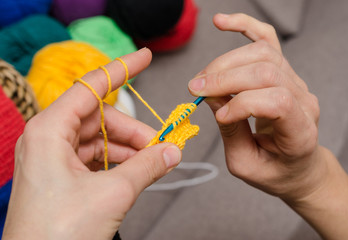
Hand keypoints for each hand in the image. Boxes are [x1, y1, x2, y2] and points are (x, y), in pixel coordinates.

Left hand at [3, 48, 181, 239]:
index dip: (122, 69)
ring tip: (155, 161)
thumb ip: (147, 166)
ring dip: (130, 149)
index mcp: (50, 130)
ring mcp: (54, 158)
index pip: (92, 87)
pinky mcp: (62, 176)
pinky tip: (137, 171)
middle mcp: (49, 138)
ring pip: (101, 140)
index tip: (145, 56)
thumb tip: (173, 151)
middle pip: (101, 119)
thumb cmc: (59, 234)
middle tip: (163, 145)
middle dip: (135, 130)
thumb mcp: (112, 193)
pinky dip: (119, 162)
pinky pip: (96, 158)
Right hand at [188, 13, 323, 200]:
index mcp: (300, 132)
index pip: (277, 102)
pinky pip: (266, 39)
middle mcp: (304, 100)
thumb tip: (212, 97)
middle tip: (196, 89)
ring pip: (262, 53)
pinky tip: (221, 22)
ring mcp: (296, 81)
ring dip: (225, 61)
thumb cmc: (273, 170)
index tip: (218, 117)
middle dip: (224, 78)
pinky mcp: (283, 71)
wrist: (297, 165)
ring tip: (203, 78)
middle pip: (266, 71)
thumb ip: (230, 132)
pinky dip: (243, 26)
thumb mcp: (246, 164)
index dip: (241, 105)